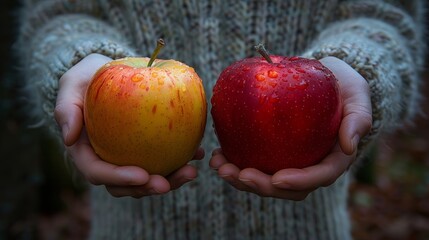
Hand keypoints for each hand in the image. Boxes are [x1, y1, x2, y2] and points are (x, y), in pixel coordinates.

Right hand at [54, 53, 204, 197]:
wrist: (108, 71)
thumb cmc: (88, 77)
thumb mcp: (72, 83)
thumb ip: (67, 107)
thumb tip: (69, 138)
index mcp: (86, 150)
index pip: (98, 172)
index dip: (119, 178)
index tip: (143, 175)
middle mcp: (107, 158)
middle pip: (125, 184)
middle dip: (147, 189)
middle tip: (168, 183)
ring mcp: (128, 155)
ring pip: (148, 177)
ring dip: (170, 180)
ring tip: (191, 171)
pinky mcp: (147, 146)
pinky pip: (164, 158)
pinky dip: (181, 159)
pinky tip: (198, 153)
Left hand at [209, 56, 371, 199]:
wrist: (327, 78)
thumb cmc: (344, 87)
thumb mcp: (358, 96)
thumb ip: (358, 119)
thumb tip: (349, 146)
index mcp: (333, 158)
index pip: (318, 177)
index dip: (299, 182)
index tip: (277, 178)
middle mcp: (310, 165)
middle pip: (287, 187)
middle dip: (260, 186)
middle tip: (237, 174)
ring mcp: (289, 159)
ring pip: (266, 179)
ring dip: (241, 179)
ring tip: (219, 166)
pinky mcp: (273, 149)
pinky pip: (254, 162)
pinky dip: (235, 162)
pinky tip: (217, 155)